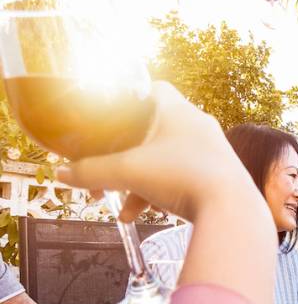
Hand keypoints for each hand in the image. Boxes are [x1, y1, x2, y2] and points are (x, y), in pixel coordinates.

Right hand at [56, 81, 259, 222]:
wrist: (231, 211)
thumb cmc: (183, 178)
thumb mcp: (127, 172)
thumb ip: (90, 171)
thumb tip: (62, 174)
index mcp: (178, 109)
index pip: (152, 89)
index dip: (128, 97)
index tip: (110, 112)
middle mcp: (197, 125)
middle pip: (151, 130)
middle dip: (122, 153)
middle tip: (102, 170)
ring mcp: (210, 151)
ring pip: (163, 158)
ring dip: (136, 179)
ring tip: (116, 204)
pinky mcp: (215, 175)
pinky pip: (180, 177)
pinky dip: (157, 192)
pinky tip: (138, 215)